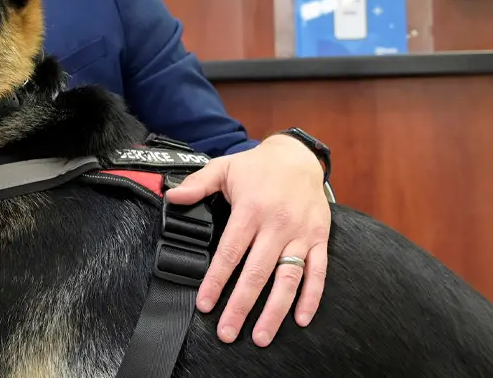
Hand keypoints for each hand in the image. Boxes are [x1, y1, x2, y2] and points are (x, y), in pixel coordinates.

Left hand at [166, 136, 330, 346]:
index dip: (217, 280)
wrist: (298, 156)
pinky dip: (312, 297)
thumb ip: (197, 184)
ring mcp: (301, 233)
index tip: (206, 303)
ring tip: (262, 336)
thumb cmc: (257, 166)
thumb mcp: (224, 168)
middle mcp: (277, 225)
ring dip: (275, 311)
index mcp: (251, 210)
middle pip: (257, 272)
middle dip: (241, 306)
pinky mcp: (320, 238)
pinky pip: (318, 272)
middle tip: (228, 332)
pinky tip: (301, 319)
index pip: (230, 252)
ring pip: (288, 278)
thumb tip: (172, 197)